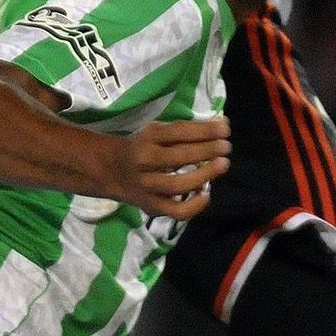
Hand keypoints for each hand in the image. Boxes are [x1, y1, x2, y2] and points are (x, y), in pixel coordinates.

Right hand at [102, 118, 231, 219]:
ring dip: (204, 174)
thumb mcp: (157, 131)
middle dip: (208, 151)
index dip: (205, 130)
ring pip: (178, 185)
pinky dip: (193, 206)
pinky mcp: (151, 206)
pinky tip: (206, 194)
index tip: (225, 129)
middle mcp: (145, 161)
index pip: (179, 132)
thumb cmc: (142, 146)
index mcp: (147, 137)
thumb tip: (222, 124)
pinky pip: (175, 211)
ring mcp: (147, 186)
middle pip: (179, 156)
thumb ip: (188, 130)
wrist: (109, 170)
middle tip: (226, 147)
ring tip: (222, 164)